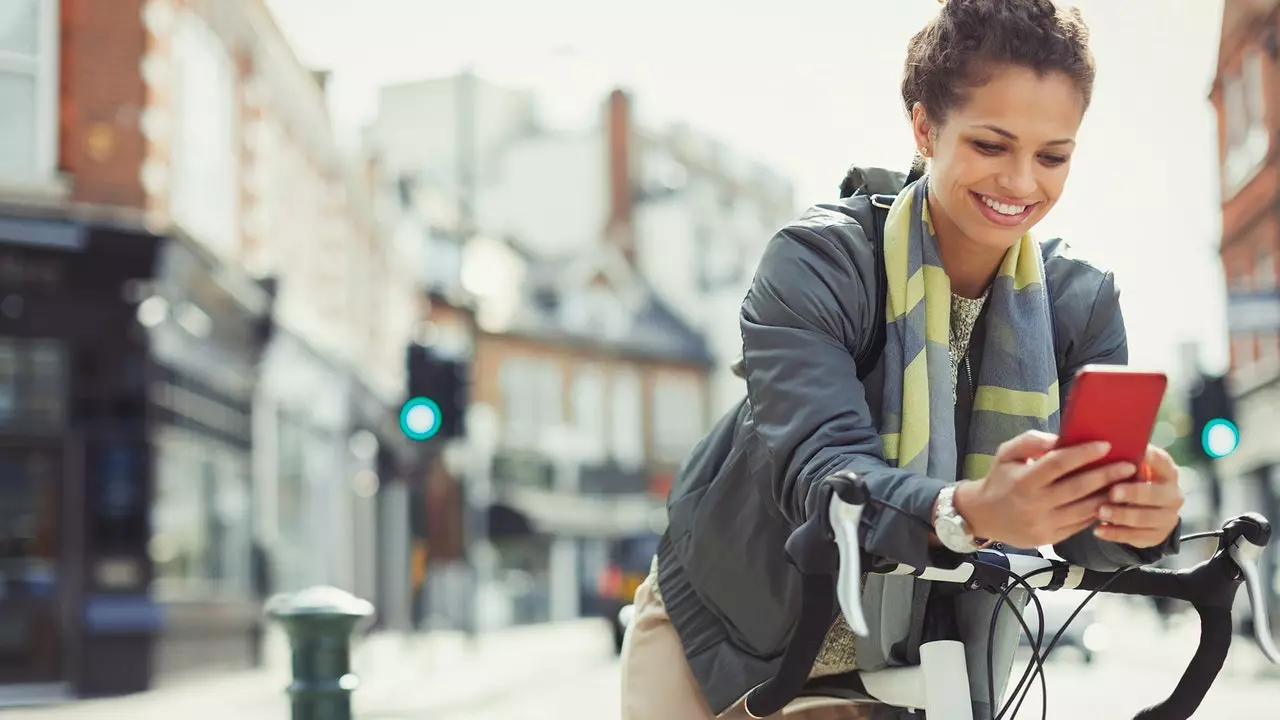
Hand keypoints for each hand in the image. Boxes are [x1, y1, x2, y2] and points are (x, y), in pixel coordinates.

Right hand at [952, 430, 1136, 548]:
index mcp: (1023, 481)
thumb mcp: (1005, 454)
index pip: (1059, 464)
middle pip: (1078, 488)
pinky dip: (1096, 512)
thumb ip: (1030, 442)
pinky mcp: (1050, 538)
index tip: (1106, 445)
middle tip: (1128, 465)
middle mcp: (1034, 504)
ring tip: (1126, 484)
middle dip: (1107, 475)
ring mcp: (1043, 524)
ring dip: (1108, 496)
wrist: (983, 516)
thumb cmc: (999, 479)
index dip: (1084, 454)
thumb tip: (1059, 439)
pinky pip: (1080, 525)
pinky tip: (1109, 501)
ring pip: (1084, 510)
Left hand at [1093, 445, 1183, 547]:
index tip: (1137, 454)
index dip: (1151, 458)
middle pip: (1155, 494)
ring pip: (1144, 518)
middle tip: (1113, 492)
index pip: (1162, 462)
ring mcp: (1167, 517)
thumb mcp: (1131, 469)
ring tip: (1100, 511)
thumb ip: (1122, 458)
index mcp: (1167, 472)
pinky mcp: (1156, 536)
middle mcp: (1173, 495)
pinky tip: (1098, 530)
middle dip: (1134, 493)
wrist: (1146, 512)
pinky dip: (1115, 534)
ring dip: (1121, 515)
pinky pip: (1135, 537)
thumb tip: (1096, 442)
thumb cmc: (1130, 481)